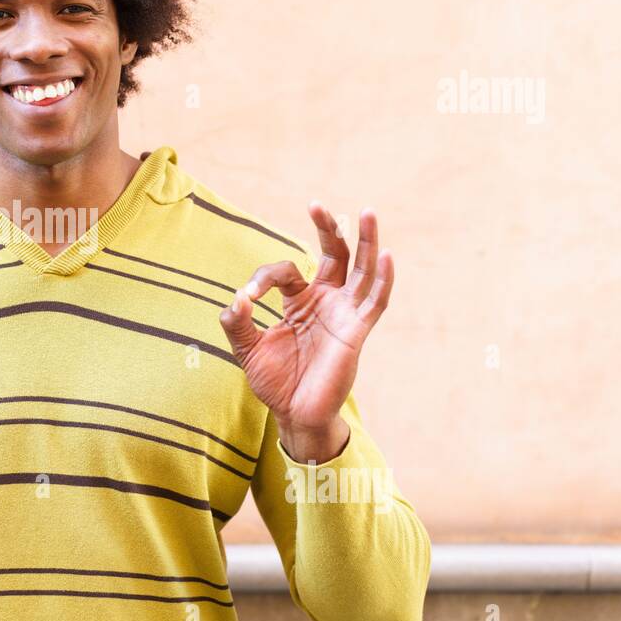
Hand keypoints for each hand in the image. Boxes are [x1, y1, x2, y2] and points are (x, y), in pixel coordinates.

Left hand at [219, 202, 392, 446]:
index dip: (264, 277)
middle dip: (329, 229)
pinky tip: (385, 254)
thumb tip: (234, 299)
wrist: (294, 416)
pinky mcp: (357, 331)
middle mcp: (326, 302)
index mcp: (301, 301)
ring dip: (367, 241)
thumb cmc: (276, 383)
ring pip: (362, 269)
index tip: (247, 296)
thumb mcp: (248, 350)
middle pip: (335, 255)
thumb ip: (237, 324)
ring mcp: (344, 314)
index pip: (286, 271)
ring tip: (367, 211)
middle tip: (317, 205)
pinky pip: (375, 300)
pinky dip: (383, 277)